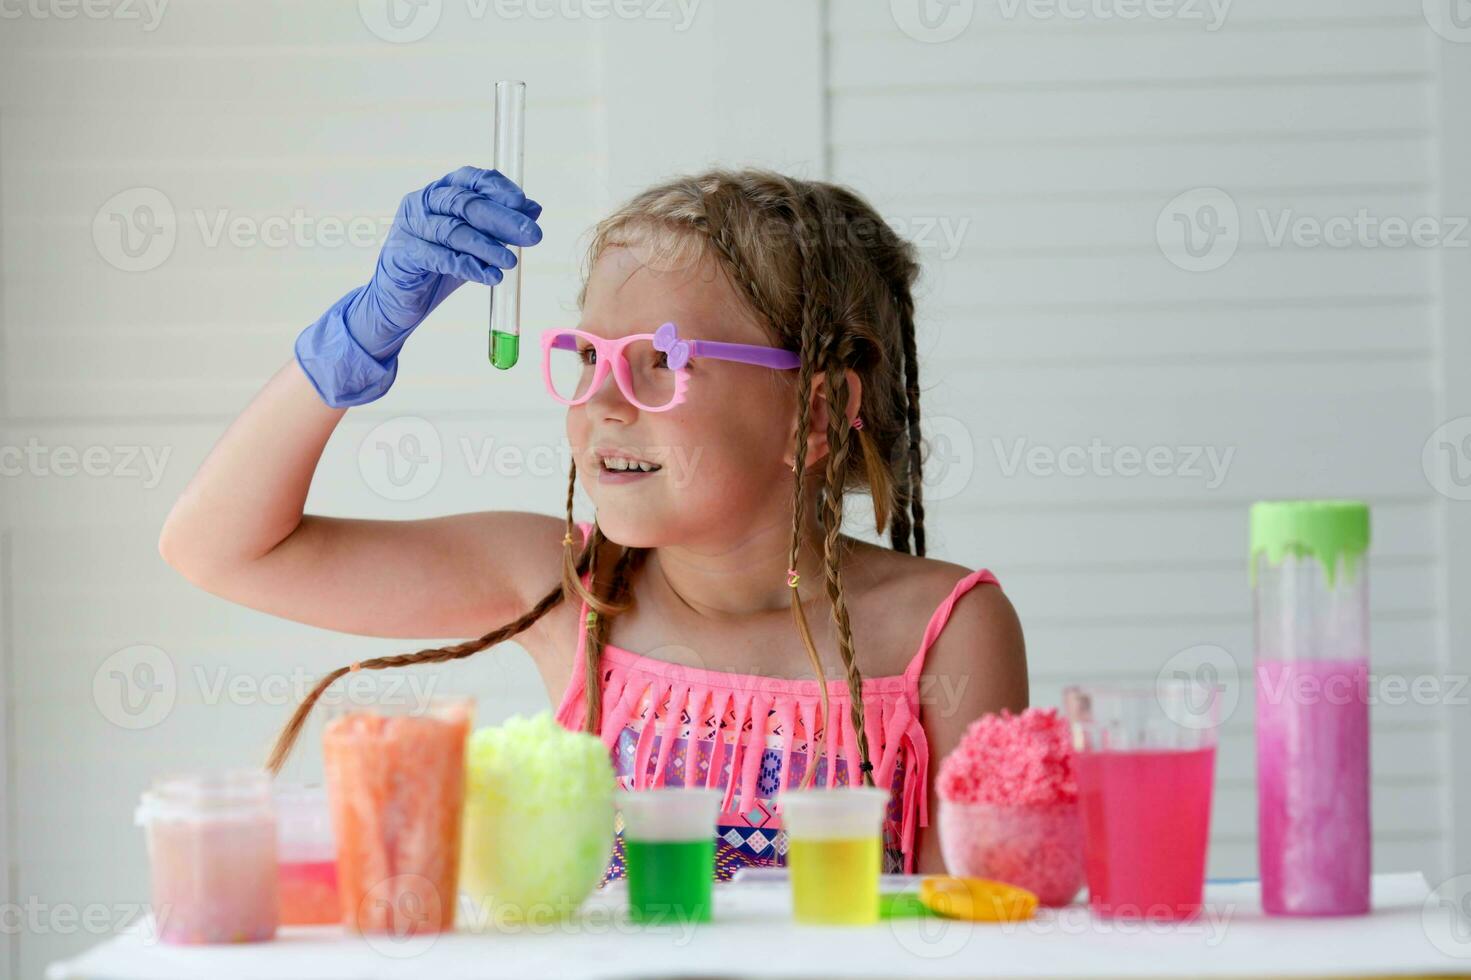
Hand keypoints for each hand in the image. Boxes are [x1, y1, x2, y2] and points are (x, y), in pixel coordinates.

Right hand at [295, 166, 542, 407]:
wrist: (399, 300)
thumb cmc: (439, 265)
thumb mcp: (475, 244)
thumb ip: (500, 225)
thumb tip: (534, 209)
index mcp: (441, 192)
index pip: (471, 179)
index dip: (499, 188)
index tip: (524, 203)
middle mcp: (422, 202)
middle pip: (465, 203)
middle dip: (502, 219)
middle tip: (533, 235)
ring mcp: (410, 226)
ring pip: (454, 230)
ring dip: (488, 246)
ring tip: (511, 262)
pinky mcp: (403, 254)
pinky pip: (440, 257)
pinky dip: (469, 267)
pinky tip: (491, 277)